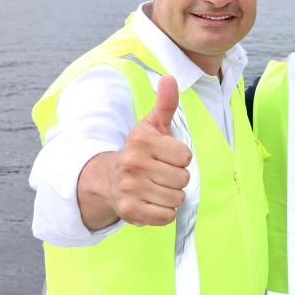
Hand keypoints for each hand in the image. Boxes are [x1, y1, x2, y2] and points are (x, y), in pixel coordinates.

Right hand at [108, 75, 191, 225]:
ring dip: (172, 196)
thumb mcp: (152, 126)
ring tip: (156, 188)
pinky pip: (166, 216)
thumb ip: (165, 104)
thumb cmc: (140, 151)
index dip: (180, 158)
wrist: (109, 179)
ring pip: (177, 198)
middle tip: (160, 174)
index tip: (165, 157)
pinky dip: (165, 212)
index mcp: (142, 141)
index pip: (185, 156)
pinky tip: (152, 202)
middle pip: (183, 178)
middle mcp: (133, 164)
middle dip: (177, 178)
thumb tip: (170, 78)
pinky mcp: (129, 211)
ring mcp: (130, 188)